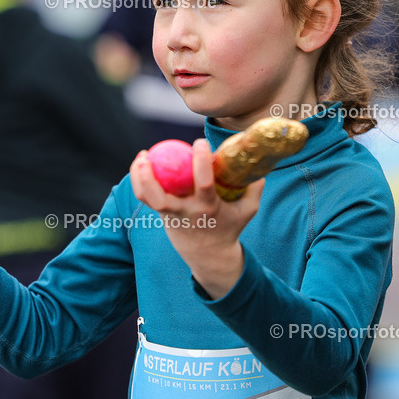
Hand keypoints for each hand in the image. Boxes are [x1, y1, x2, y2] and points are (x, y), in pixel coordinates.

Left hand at [130, 139, 263, 298]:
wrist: (209, 255)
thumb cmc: (229, 227)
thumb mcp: (247, 210)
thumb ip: (254, 188)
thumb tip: (258, 164)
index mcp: (208, 207)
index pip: (203, 183)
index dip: (201, 161)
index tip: (200, 142)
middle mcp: (186, 211)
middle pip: (162, 198)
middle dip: (152, 176)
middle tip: (152, 152)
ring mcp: (171, 214)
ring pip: (148, 199)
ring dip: (139, 178)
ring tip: (142, 156)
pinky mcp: (162, 215)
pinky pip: (146, 198)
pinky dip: (141, 181)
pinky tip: (141, 164)